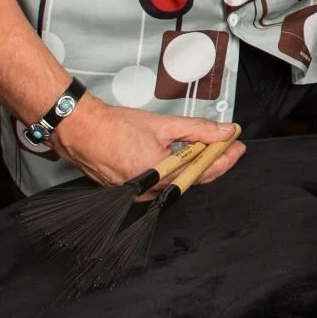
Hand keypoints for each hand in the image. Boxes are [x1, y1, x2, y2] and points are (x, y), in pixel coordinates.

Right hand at [51, 98, 243, 190]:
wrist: (79, 129)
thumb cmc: (113, 127)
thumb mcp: (162, 124)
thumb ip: (197, 130)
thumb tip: (223, 131)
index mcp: (159, 174)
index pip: (202, 172)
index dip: (224, 159)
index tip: (237, 145)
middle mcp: (148, 190)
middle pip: (191, 179)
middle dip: (212, 162)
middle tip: (228, 145)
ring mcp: (137, 193)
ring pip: (176, 182)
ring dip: (193, 166)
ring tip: (208, 147)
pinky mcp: (129, 191)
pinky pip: (160, 182)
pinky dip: (173, 170)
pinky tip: (181, 156)